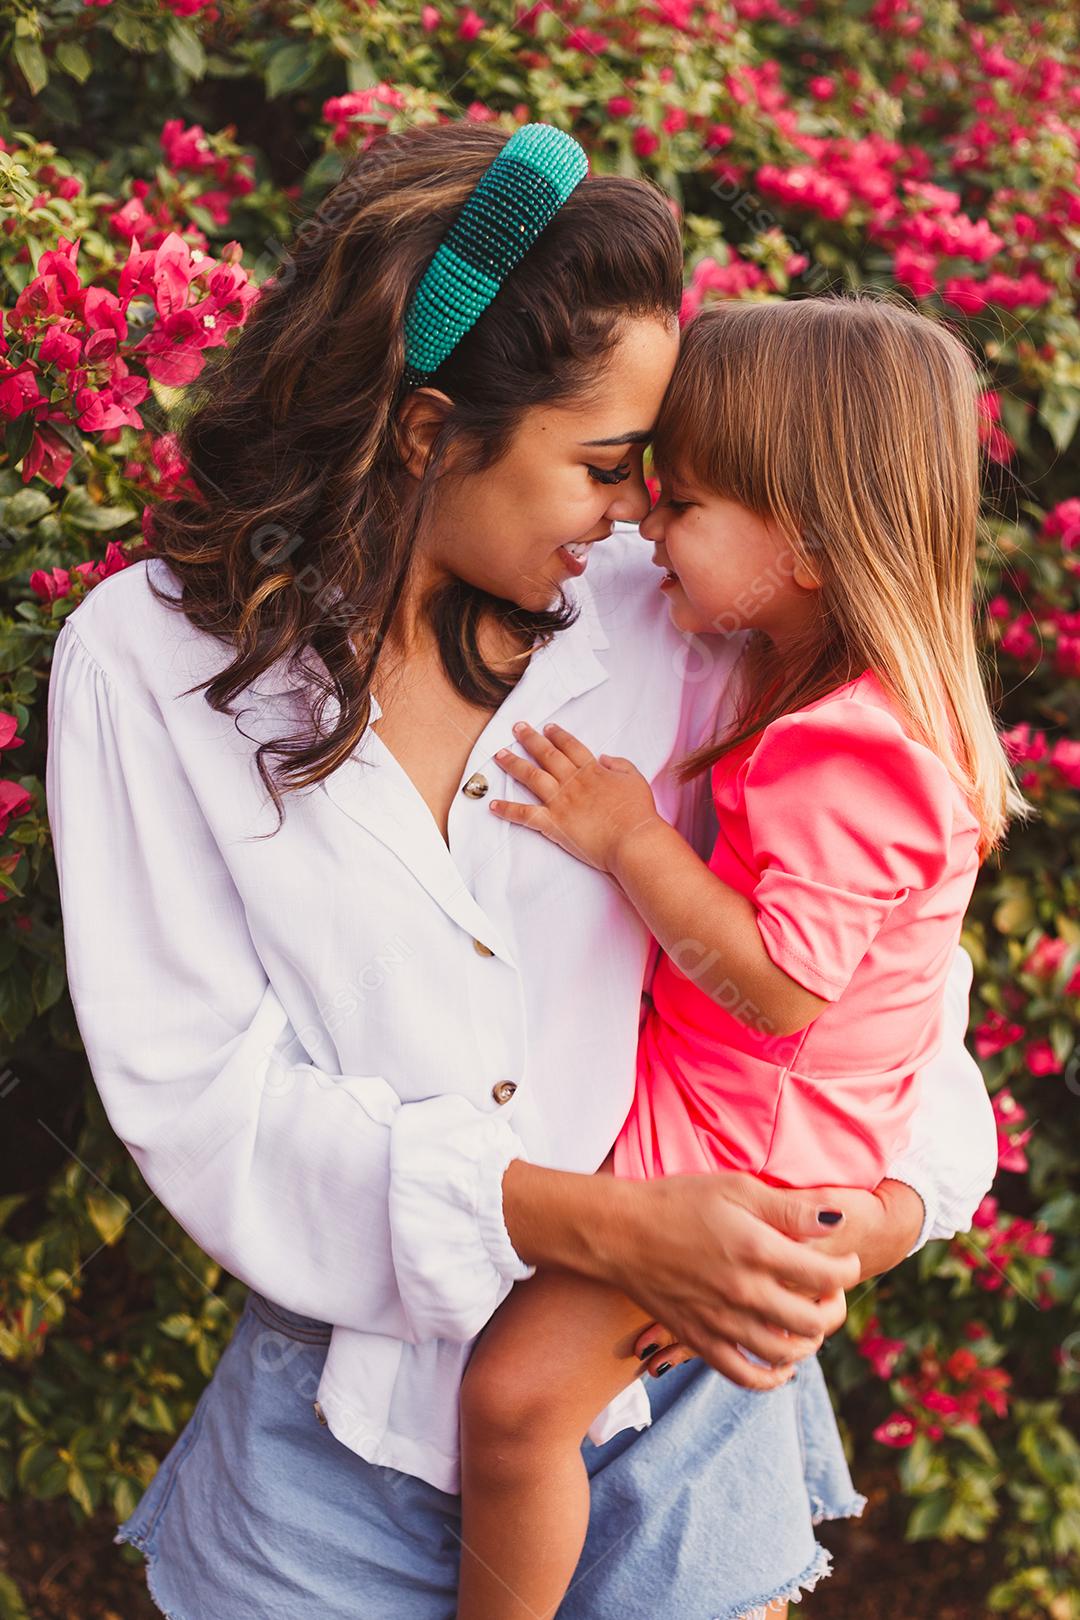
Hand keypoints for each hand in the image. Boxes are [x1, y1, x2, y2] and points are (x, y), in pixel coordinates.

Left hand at [489, 721, 660, 874]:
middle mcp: (572, 781)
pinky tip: (493, 805)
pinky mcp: (553, 824)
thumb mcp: (635, 779)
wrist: (633, 840)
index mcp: (592, 771)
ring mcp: (560, 802)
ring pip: (531, 777)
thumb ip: (620, 765)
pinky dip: (508, 810)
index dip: (557, 735)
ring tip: (499, 754)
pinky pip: (525, 814)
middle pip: (546, 754)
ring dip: (513, 764)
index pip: (570, 746)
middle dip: (529, 739)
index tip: (547, 727)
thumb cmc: (638, 812)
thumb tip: (604, 757)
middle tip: (516, 728)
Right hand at [630, 1175, 923, 1378]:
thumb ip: (789, 1208)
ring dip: (808, 1343)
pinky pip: (745, 1375)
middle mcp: (744, 1292)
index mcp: (757, 1250)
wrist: (618, 1231)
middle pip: (813, 1321)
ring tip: (808, 1324)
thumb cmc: (678, 1200)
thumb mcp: (736, 1188)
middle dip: (834, 1309)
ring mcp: (721, 1321)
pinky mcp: (699, 1340)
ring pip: (785, 1353)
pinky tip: (782, 1365)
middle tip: (830, 1294)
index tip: (845, 1263)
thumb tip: (838, 1220)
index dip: (847, 1270)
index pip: (827, 1275)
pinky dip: (771, 1378)